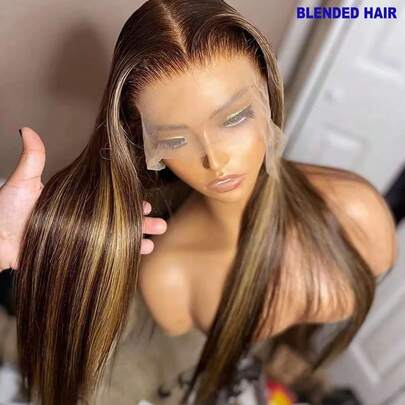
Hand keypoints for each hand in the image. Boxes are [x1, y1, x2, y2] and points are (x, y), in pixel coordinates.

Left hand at [0, 127, 165, 270]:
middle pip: (121, 221)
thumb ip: (33, 159)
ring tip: (156, 236)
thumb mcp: (24, 183)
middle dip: (143, 222)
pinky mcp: (82, 255)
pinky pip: (110, 253)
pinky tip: (142, 251)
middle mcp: (86, 221)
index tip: (146, 203)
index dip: (130, 202)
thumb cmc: (7, 212)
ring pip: (119, 238)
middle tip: (160, 223)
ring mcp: (86, 239)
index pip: (111, 201)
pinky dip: (127, 253)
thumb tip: (27, 130)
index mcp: (80, 203)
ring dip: (140, 237)